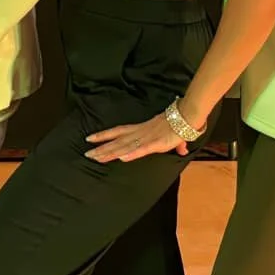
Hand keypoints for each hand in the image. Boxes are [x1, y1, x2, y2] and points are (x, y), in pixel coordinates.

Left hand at [85, 106, 204, 163]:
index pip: (117, 132)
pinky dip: (131, 154)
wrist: (187, 116)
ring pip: (124, 147)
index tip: (89, 138)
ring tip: (97, 158)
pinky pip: (141, 150)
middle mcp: (139, 133)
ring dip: (110, 153)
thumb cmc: (179, 124)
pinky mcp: (155, 144)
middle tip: (87, 154)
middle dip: (102, 148)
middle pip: (117, 141)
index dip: (103, 135)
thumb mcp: (174, 136)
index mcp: (140, 129)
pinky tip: (121, 158)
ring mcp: (146, 138)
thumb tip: (182, 150)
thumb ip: (176, 144)